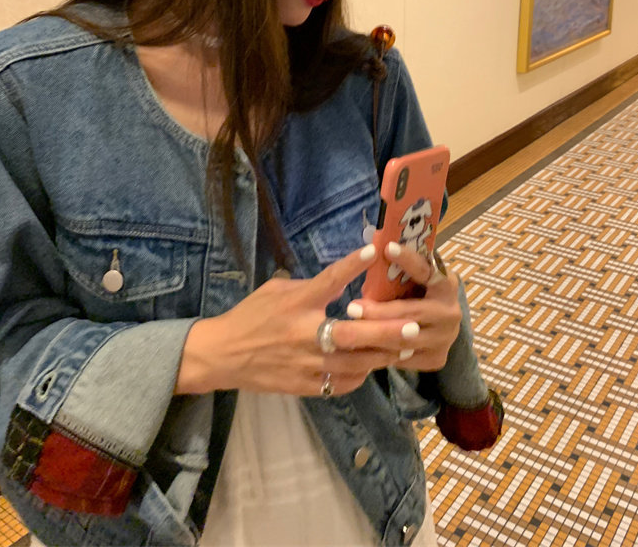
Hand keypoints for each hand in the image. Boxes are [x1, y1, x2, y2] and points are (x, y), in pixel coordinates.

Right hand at [175, 244, 423, 396]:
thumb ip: (309, 287)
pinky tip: (370, 366)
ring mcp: (305, 364)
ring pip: (354, 365)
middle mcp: (304, 334)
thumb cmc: (251, 316)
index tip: (373, 251)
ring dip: (382, 357)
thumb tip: (339, 281)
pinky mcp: (304, 386)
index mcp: (296, 305)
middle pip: (352, 334)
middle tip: (415, 327)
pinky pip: (341, 384)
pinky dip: (359, 375)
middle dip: (386, 332)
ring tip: (407, 349)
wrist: (223, 355)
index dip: (351, 265)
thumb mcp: (276, 291)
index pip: (328, 281)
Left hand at [345, 244, 460, 372]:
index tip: (387, 248)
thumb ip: (400, 274)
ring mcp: (445, 338)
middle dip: (378, 311)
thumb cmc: (419, 293)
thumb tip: (369, 257)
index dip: (408, 260)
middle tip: (351, 308)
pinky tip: (361, 348)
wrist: (440, 326)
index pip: (427, 270)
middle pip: (410, 312)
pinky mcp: (437, 358)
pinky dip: (382, 353)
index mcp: (446, 284)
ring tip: (349, 331)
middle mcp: (450, 312)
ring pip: (404, 339)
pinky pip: (404, 358)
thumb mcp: (416, 280)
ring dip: (374, 335)